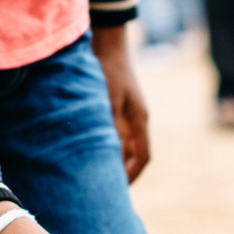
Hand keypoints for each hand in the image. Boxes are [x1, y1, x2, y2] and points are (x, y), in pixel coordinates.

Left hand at [92, 26, 151, 181]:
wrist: (107, 41)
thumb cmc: (106, 69)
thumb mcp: (107, 100)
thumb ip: (111, 127)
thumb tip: (110, 156)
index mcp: (138, 119)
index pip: (142, 157)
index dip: (132, 177)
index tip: (118, 192)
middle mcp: (137, 119)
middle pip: (135, 154)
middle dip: (122, 173)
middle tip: (106, 190)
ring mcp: (129, 112)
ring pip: (125, 144)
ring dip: (114, 160)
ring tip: (95, 174)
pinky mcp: (118, 106)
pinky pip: (116, 133)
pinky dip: (108, 145)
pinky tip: (91, 150)